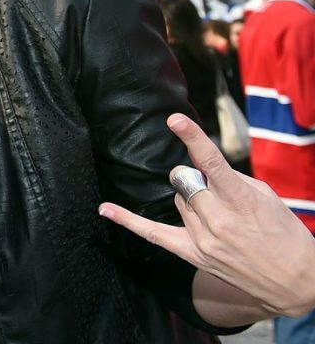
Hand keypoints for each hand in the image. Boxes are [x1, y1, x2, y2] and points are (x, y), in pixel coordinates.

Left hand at [99, 113, 314, 316]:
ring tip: (218, 216)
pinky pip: (152, 234)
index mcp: (240, 200)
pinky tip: (105, 209)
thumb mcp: (266, 197)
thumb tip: (201, 167)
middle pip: (185, 180)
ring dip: (191, 200)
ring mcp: (203, 239)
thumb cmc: (285, 233)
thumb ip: (231, 178)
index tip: (175, 119)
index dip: (191, 138)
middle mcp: (218, 219)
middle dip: (196, 179)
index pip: (210, 162)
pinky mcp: (194, 254)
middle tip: (217, 192)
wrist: (298, 282)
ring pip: (177, 200)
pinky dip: (127, 220)